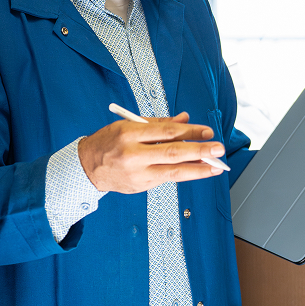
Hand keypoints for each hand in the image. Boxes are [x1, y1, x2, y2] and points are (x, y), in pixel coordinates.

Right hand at [78, 112, 224, 193]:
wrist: (86, 167)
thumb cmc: (109, 142)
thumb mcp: (128, 125)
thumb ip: (158, 124)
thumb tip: (185, 119)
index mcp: (128, 133)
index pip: (166, 132)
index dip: (190, 132)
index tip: (207, 131)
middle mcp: (133, 155)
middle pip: (172, 152)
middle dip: (199, 151)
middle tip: (218, 149)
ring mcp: (137, 173)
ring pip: (173, 171)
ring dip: (198, 169)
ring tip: (216, 166)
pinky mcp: (141, 186)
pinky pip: (167, 178)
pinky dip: (185, 174)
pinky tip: (199, 171)